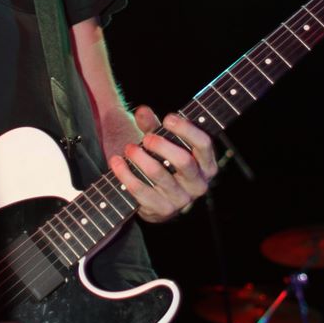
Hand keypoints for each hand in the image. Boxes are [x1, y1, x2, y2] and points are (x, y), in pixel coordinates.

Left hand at [109, 105, 216, 222]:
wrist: (156, 199)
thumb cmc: (163, 162)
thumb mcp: (161, 141)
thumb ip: (152, 125)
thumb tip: (142, 111)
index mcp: (206, 165)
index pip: (204, 144)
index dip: (186, 129)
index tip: (168, 118)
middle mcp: (198, 184)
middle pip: (184, 161)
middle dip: (161, 145)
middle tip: (146, 137)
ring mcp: (181, 200)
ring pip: (159, 174)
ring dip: (140, 157)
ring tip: (128, 148)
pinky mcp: (162, 210)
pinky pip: (141, 191)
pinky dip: (125, 174)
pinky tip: (116, 162)